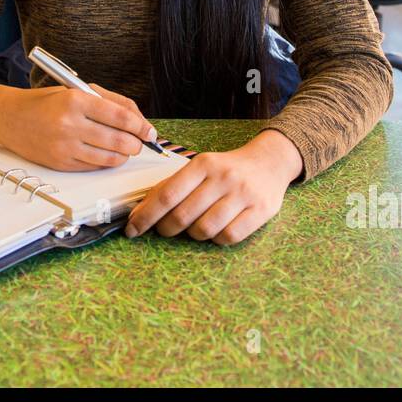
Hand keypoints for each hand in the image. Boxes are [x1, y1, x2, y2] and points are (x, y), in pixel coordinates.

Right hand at [0, 83, 157, 172]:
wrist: (10, 117)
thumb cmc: (46, 102)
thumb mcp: (76, 90)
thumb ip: (109, 101)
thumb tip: (139, 120)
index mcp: (76, 100)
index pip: (120, 116)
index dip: (141, 126)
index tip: (150, 131)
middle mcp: (70, 124)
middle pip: (118, 140)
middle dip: (136, 144)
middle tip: (140, 143)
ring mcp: (64, 146)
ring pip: (109, 157)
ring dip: (124, 155)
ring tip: (126, 149)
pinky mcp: (60, 163)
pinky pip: (94, 166)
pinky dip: (107, 162)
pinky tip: (108, 155)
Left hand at [124, 131, 301, 245]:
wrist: (270, 161)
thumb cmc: (227, 169)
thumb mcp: (200, 167)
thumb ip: (173, 185)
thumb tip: (140, 211)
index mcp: (203, 164)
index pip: (167, 194)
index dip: (146, 215)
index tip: (132, 229)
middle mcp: (223, 177)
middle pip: (183, 215)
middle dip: (166, 229)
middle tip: (164, 230)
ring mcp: (243, 195)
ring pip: (204, 229)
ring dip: (192, 235)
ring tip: (194, 228)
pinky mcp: (260, 211)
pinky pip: (228, 237)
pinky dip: (216, 239)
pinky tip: (216, 230)